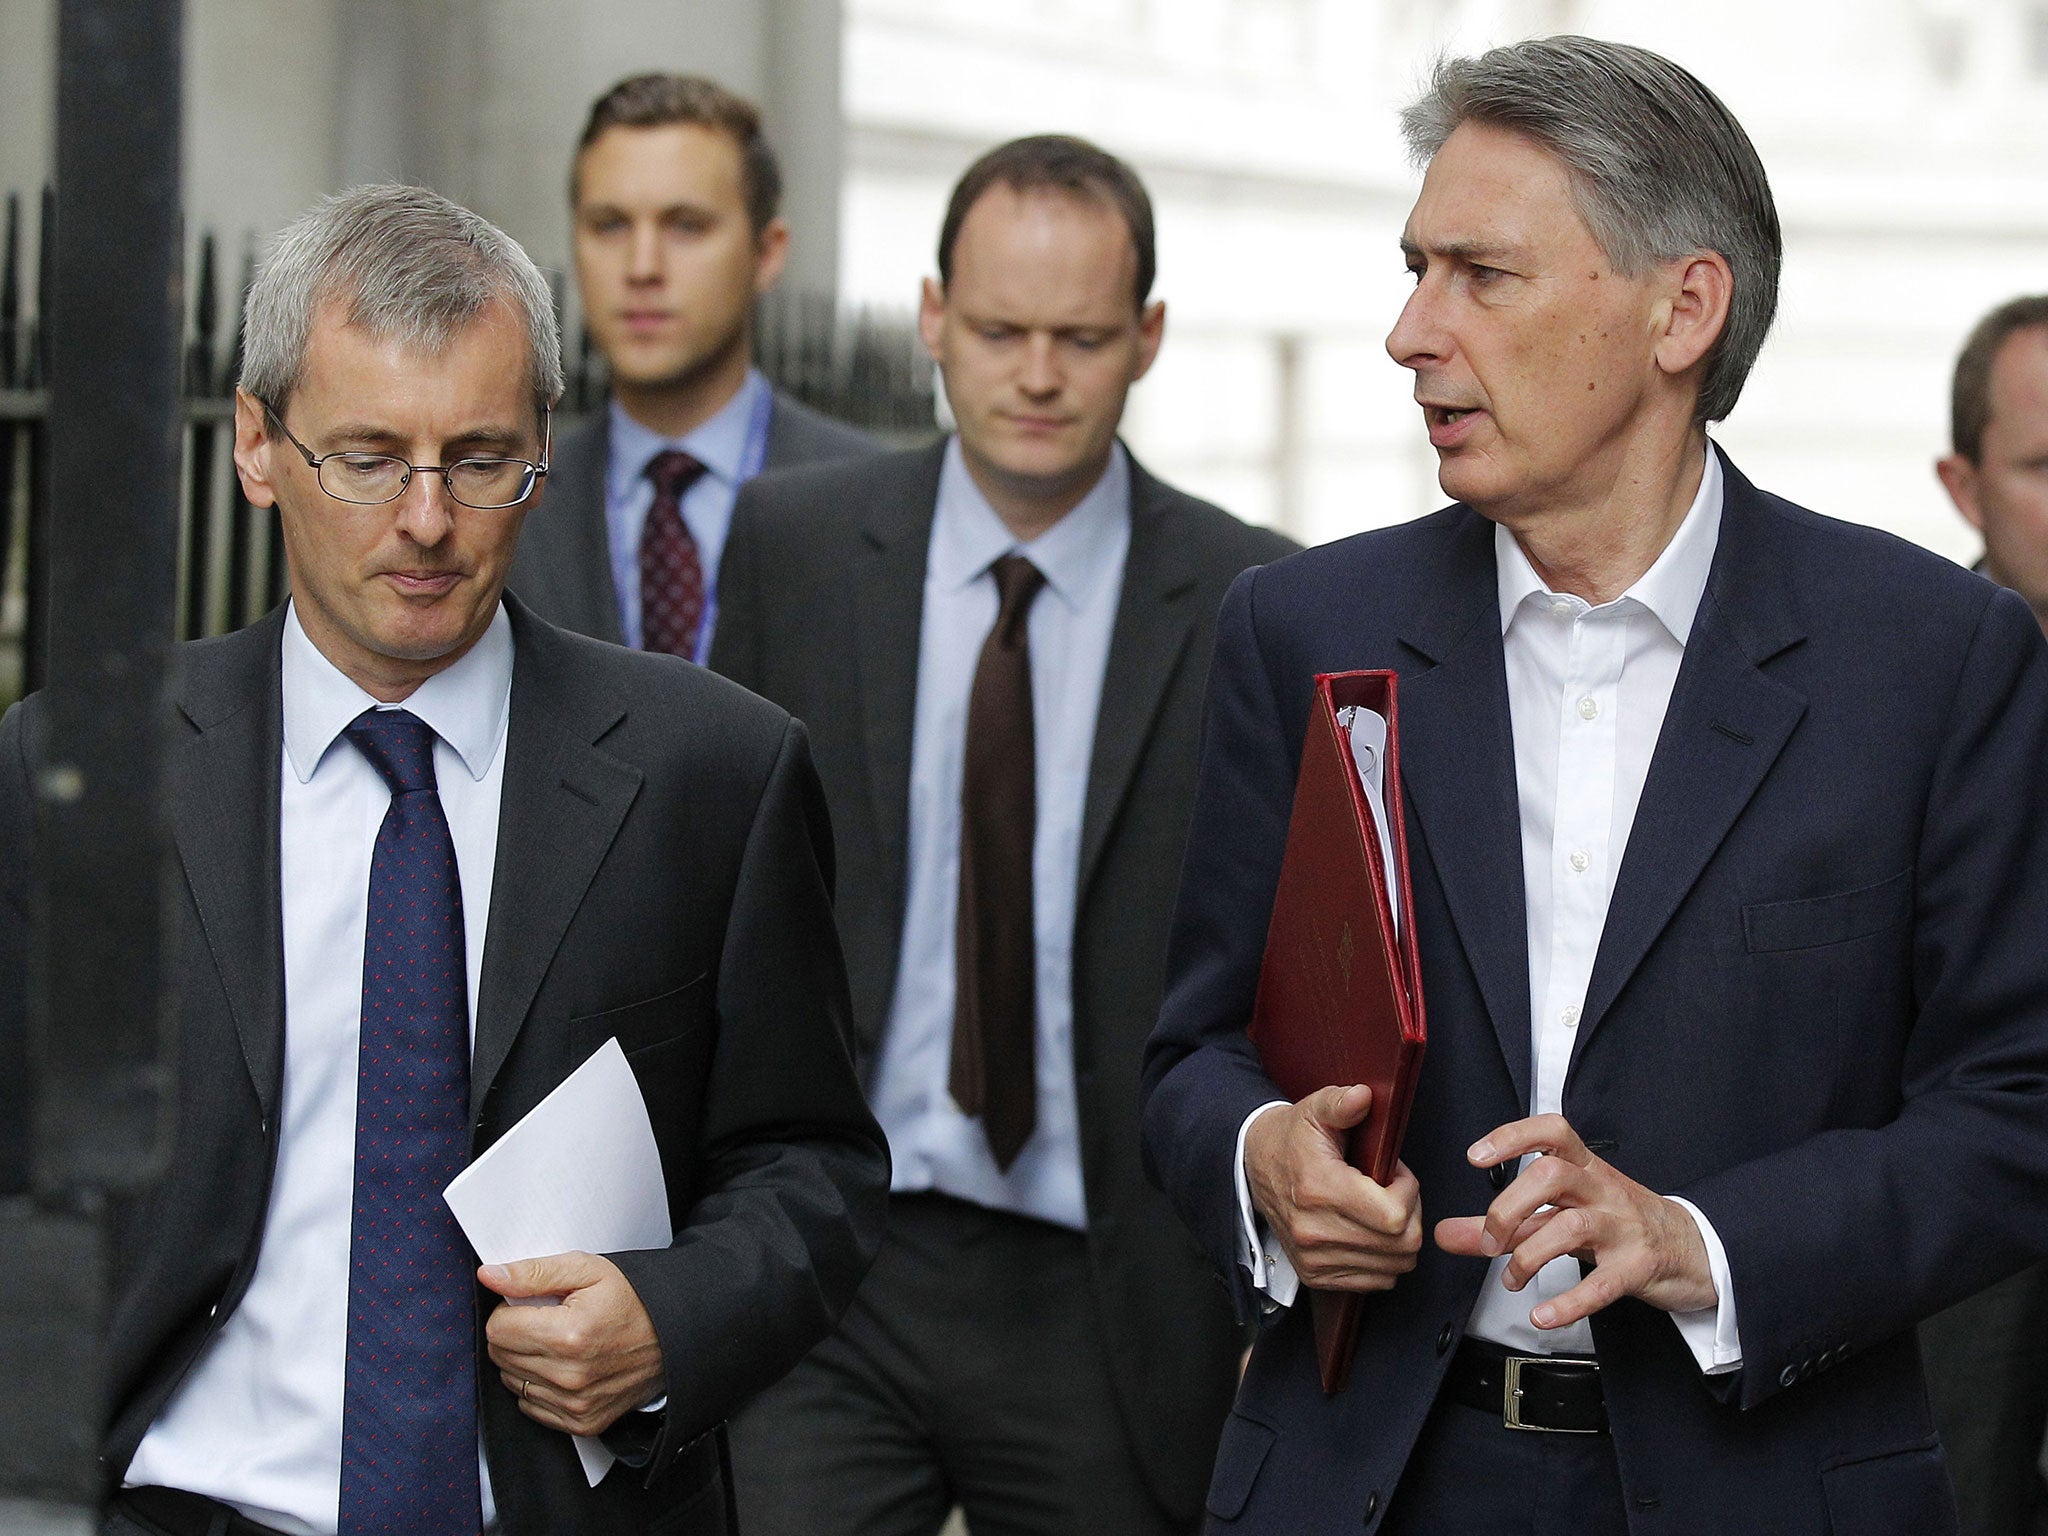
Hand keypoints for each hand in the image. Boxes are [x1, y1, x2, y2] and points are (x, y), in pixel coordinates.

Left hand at [480, 1251, 664, 1435]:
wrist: (675, 1335)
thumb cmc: (633, 1299)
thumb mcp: (587, 1269)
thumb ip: (533, 1273)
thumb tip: (489, 1276)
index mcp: (569, 1334)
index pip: (497, 1329)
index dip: (509, 1310)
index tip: (533, 1305)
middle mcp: (571, 1376)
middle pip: (501, 1356)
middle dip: (515, 1334)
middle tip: (547, 1320)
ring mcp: (576, 1404)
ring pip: (513, 1382)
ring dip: (526, 1361)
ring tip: (559, 1343)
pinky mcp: (582, 1422)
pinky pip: (531, 1407)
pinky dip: (540, 1387)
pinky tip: (564, 1367)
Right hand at [1243, 1084, 1421, 1291]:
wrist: (1254, 1167)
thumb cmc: (1291, 1140)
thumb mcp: (1315, 1111)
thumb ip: (1341, 1103)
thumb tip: (1363, 1096)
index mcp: (1319, 1190)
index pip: (1393, 1216)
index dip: (1408, 1193)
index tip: (1395, 1175)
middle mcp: (1315, 1231)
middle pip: (1401, 1245)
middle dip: (1411, 1215)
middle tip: (1394, 1192)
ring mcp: (1315, 1258)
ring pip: (1394, 1266)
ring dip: (1400, 1239)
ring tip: (1382, 1211)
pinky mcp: (1315, 1274)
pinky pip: (1377, 1281)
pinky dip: (1385, 1260)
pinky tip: (1371, 1233)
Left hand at [1434, 1114, 1714, 1330]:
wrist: (1692, 1250)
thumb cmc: (1617, 1223)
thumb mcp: (1560, 1215)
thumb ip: (1505, 1224)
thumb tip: (1444, 1233)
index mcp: (1584, 1168)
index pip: (1551, 1131)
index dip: (1512, 1137)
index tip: (1476, 1157)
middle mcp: (1602, 1189)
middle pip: (1552, 1175)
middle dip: (1508, 1207)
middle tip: (1488, 1241)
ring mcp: (1623, 1226)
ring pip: (1572, 1226)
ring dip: (1529, 1257)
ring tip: (1511, 1282)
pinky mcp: (1638, 1267)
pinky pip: (1603, 1284)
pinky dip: (1568, 1303)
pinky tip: (1541, 1316)